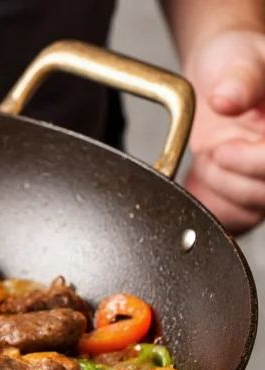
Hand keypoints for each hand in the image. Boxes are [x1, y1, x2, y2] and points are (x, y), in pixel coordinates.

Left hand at [183, 30, 264, 234]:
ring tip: (210, 157)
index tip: (224, 148)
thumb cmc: (237, 63)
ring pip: (252, 211)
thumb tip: (227, 99)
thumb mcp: (241, 59)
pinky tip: (205, 173)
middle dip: (233, 179)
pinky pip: (232, 220)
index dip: (255, 163)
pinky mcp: (247, 195)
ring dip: (219, 190)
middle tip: (213, 153)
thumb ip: (240, 79)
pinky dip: (209, 203)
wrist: (220, 77)